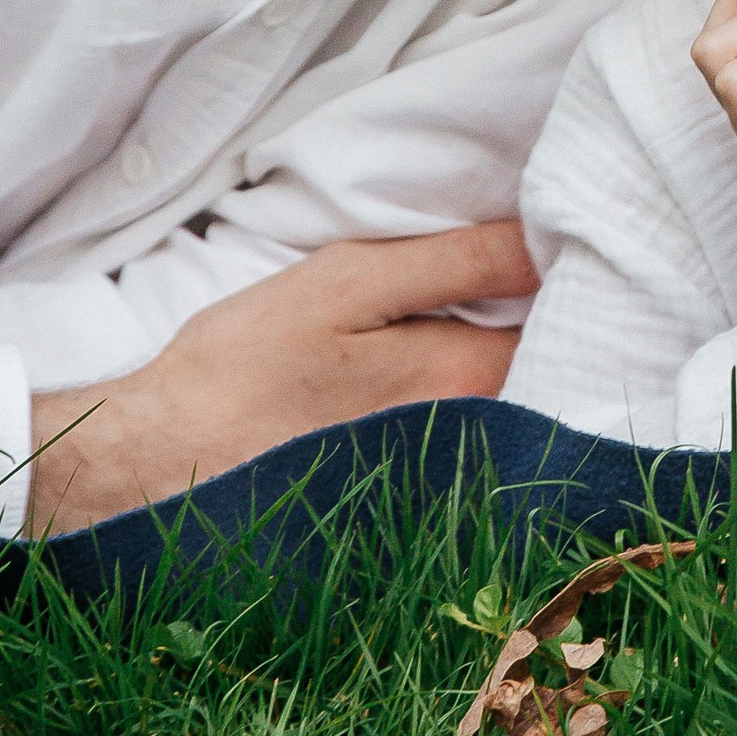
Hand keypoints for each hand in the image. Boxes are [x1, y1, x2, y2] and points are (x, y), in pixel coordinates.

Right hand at [25, 222, 535, 534]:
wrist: (166, 460)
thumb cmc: (248, 361)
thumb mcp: (349, 281)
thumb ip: (458, 260)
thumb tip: (549, 237)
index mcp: (468, 378)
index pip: (565, 318)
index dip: (569, 273)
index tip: (566, 237)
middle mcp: (477, 439)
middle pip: (549, 366)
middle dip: (557, 321)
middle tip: (545, 267)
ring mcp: (450, 476)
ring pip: (516, 402)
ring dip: (523, 362)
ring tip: (505, 315)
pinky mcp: (416, 498)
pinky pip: (478, 440)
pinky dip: (485, 407)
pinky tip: (446, 381)